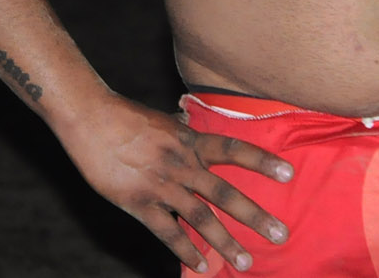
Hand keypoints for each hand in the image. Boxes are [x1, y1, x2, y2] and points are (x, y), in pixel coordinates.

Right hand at [57, 92, 292, 272]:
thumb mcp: (160, 120)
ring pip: (201, 218)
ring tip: (246, 262)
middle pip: (225, 193)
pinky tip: (200, 265)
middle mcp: (182, 164)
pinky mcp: (139, 203)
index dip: (262, 161)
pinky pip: (168, 231)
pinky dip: (185, 250)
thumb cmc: (122, 116)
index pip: (234, 150)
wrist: (90, 118)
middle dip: (255, 216)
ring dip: (226, 242)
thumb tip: (188, 123)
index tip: (289, 174)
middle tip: (280, 234)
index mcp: (189, 141)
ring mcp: (162, 185)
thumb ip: (178, 128)